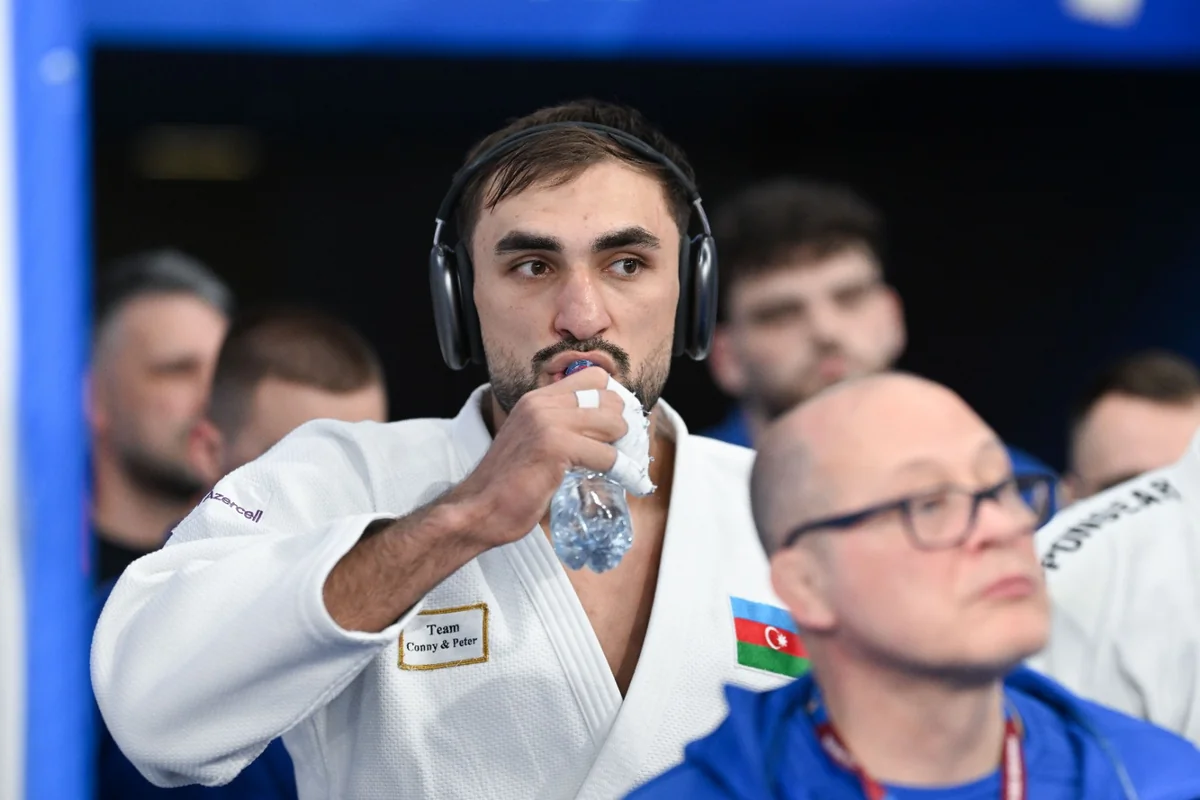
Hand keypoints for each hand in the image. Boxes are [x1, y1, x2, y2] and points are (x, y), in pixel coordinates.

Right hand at [449, 367, 627, 549]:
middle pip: (608, 398)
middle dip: (620, 425)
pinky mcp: (555, 448)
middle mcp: (542, 404)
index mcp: (537, 399)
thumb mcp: (532, 441)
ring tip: (619, 465)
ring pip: (612, 423)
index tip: (615, 424)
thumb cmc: (507, 484)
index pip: (593, 377)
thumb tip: (603, 427)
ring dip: (621, 447)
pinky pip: (607, 455)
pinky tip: (625, 480)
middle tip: (621, 449)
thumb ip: (559, 427)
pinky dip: (622, 471)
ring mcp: (548, 423)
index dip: (611, 400)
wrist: (478, 509)